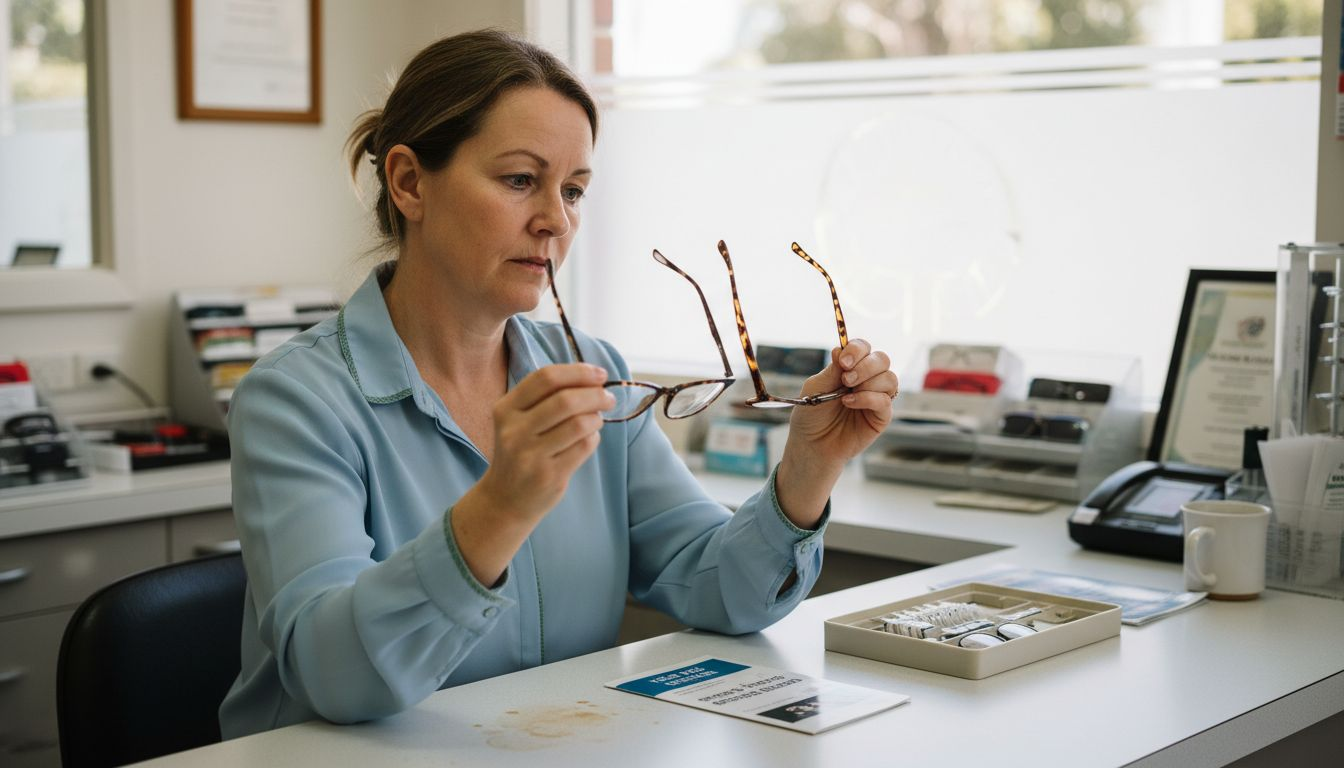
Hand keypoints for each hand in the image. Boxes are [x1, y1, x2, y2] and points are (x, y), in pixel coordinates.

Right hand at [478, 363, 613, 522]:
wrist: (504, 499)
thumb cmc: (520, 451)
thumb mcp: (518, 420)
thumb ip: (547, 398)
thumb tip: (592, 377)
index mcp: (506, 409)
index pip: (546, 378)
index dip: (578, 372)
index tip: (600, 374)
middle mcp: (514, 431)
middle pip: (566, 400)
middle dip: (595, 395)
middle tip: (608, 398)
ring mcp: (530, 455)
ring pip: (578, 424)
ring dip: (596, 418)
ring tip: (597, 420)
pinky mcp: (549, 475)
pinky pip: (583, 447)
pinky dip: (593, 438)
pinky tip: (589, 439)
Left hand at [787, 338, 896, 465]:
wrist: (812, 444)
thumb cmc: (811, 415)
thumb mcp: (816, 388)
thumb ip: (832, 369)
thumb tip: (840, 348)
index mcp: (851, 368)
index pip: (864, 348)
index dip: (856, 350)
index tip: (843, 362)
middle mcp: (867, 379)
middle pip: (882, 359)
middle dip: (865, 366)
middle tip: (846, 379)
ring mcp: (876, 397)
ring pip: (889, 378)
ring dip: (868, 382)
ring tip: (846, 395)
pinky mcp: (881, 416)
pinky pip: (885, 400)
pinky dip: (868, 399)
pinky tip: (849, 403)